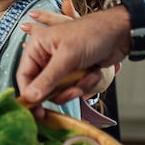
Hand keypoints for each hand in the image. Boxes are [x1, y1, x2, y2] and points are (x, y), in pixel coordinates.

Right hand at [16, 7, 130, 110]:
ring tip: (87, 77)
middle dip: (60, 91)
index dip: (30, 94)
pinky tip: (94, 72)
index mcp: (37, 48)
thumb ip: (47, 79)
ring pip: (60, 90)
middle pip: (42, 87)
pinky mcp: (74, 72)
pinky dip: (85, 83)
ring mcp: (61, 65)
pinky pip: (73, 87)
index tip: (37, 111)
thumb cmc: (90, 35)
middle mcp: (45, 57)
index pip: (24, 76)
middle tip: (74, 92)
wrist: (119, 33)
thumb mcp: (67, 57)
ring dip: (75, 87)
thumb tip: (30, 97)